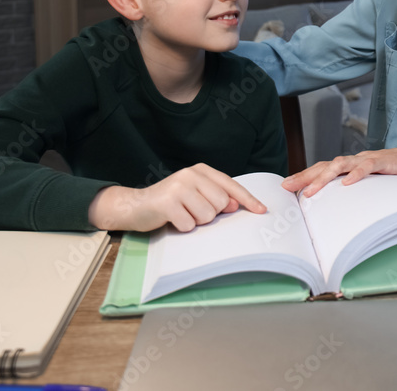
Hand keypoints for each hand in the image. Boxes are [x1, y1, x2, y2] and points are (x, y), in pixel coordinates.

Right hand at [88, 163, 266, 231]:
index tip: (262, 210)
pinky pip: (189, 224)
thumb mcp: (195, 195)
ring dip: (196, 221)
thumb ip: (216, 197)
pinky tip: (172, 219)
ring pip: (207, 215)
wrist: (135, 205)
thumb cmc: (170, 202)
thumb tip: (234, 205)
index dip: (248, 199)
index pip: (231, 185)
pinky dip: (183, 227)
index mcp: (201, 170)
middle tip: (192, 211)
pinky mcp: (168, 202)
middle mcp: (191, 174)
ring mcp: (179, 186)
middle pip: (221, 203)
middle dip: (210, 214)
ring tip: (182, 214)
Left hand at [281, 142, 396, 197]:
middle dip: (304, 176)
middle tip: (286, 187)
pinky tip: (346, 183)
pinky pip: (367, 166)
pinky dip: (356, 174)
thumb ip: (359, 195)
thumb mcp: (375, 186)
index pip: (323, 169)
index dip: (304, 176)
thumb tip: (342, 214)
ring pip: (340, 165)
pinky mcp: (384, 161)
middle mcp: (356, 160)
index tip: (286, 187)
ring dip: (322, 178)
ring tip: (309, 191)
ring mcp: (369, 159)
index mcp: (352, 166)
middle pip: (324, 166)